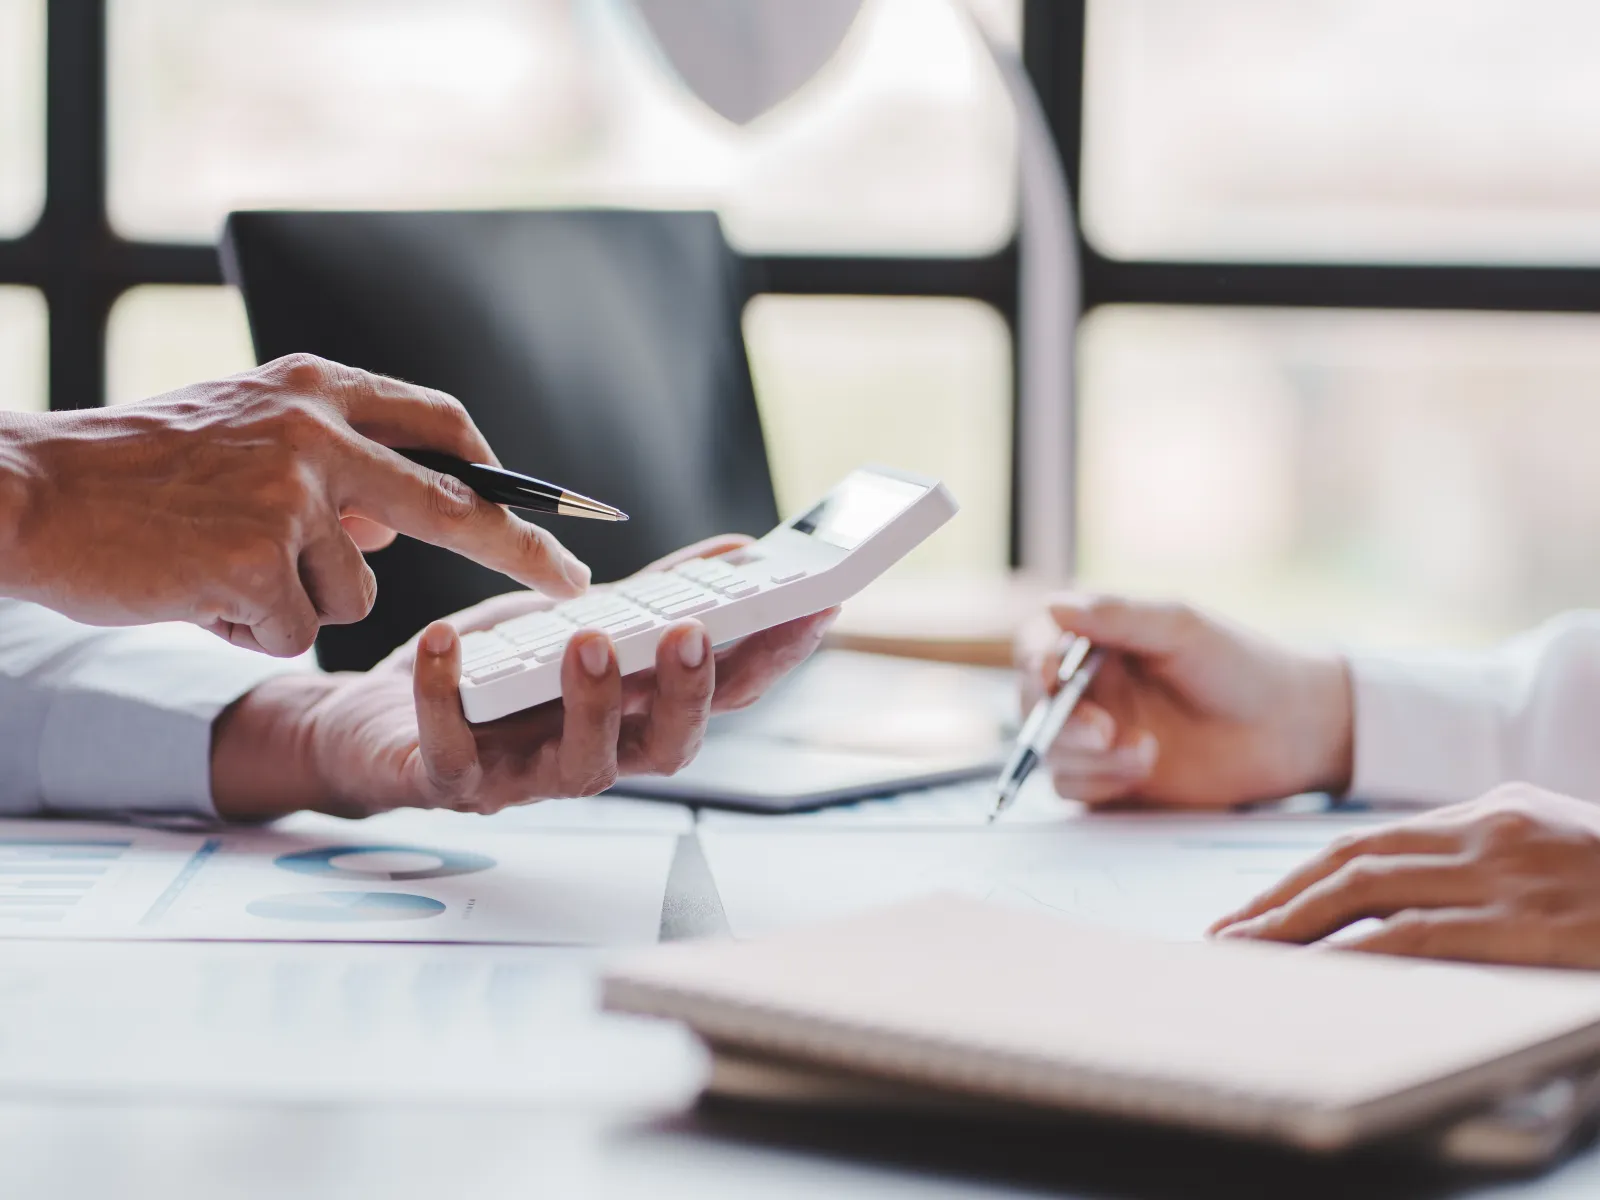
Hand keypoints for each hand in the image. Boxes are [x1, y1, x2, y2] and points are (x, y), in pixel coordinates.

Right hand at [0, 354, 589, 655]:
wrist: (26, 491)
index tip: (542, 507)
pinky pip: (295, 627)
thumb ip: (329, 467)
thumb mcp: (241, 434)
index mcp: (314, 389)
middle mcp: (314, 431)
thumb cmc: (133, 472)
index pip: (440, 424)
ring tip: (219, 571)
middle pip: (455, 505)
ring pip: (354, 591)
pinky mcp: (254, 557)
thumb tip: (398, 519)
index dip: (498, 472)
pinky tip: (197, 595)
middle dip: (523, 551)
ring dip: (299, 601)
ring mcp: (287, 493)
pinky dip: (252, 628)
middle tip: (574, 581)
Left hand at [211, 536, 838, 819]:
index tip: (816, 607)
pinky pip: (450, 751)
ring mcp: (522, 778)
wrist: (371, 728)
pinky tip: (443, 640)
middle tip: (694, 632)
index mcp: (633, 714)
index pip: (723, 695)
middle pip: (667, 748)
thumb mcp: (577, 621)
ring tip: (589, 641)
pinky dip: (444, 694)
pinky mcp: (447, 781)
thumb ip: (653, 596)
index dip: (773, 658)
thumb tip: (738, 553)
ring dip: (592, 705)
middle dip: (688, 693)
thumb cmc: (492, 676)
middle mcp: (593, 755)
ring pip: (580, 768)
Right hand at [1018, 594, 1353, 808]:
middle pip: (1033, 705)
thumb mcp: (1183, 629)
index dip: (1034, 662)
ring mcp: (1097, 736)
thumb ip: (1119, 617)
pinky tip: (1144, 770)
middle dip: (1062, 722)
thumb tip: (1056, 606)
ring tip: (1147, 752)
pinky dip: (1101, 783)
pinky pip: (1074, 787)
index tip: (1052, 676)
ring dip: (1089, 757)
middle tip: (1104, 731)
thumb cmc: (1241, 667)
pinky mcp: (1110, 779)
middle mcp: (1089, 688)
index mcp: (1098, 642)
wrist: (1290, 731)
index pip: (1037, 646)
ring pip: (1050, 752)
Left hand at [1209, 784, 1599, 967]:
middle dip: (1276, 900)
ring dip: (1292, 926)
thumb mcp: (1566, 854)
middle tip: (1224, 934)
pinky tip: (1316, 972)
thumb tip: (1418, 910)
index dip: (1301, 876)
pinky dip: (1355, 953)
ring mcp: (1509, 875)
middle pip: (1351, 862)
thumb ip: (1495, 867)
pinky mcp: (1530, 923)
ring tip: (1245, 953)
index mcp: (1497, 812)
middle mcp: (1492, 832)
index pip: (1369, 841)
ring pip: (1367, 894)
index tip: (1256, 907)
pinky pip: (1419, 938)